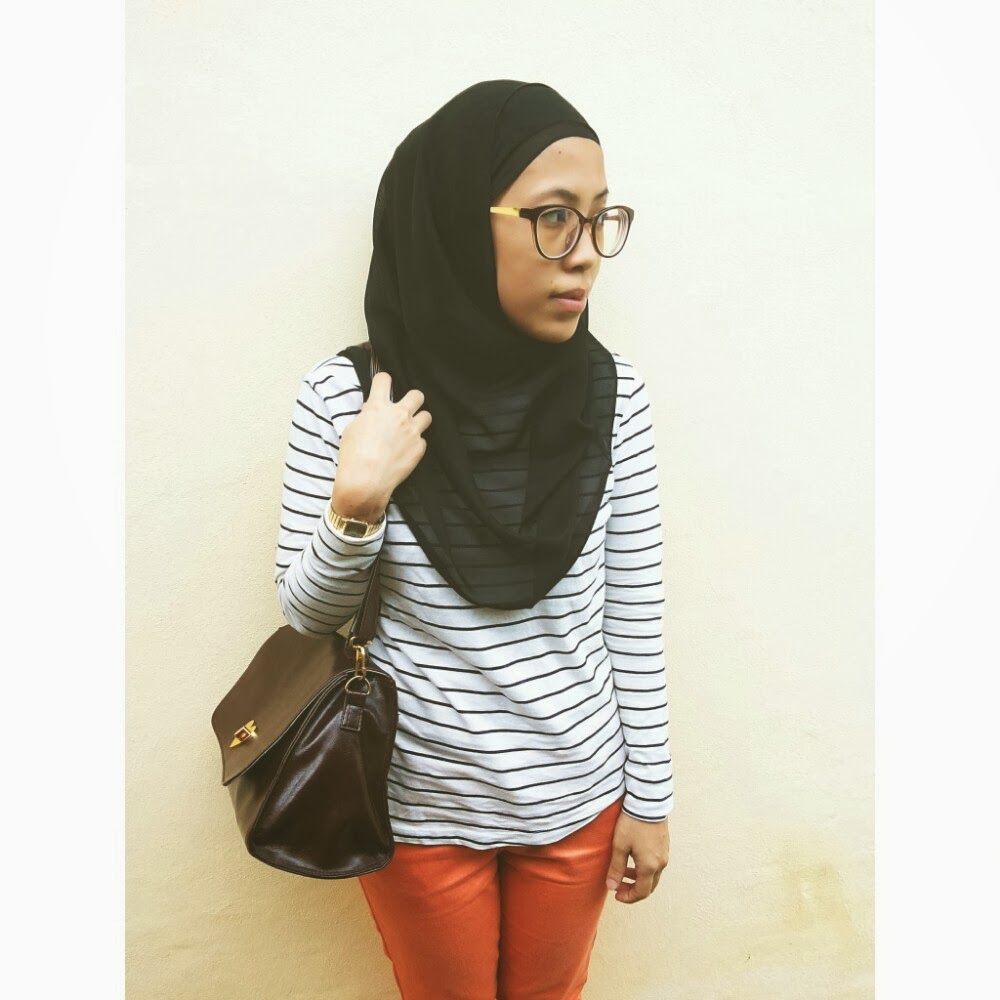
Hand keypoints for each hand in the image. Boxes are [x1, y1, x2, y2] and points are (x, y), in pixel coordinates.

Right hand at [332, 372, 431, 520]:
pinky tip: (405, 451)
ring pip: (427, 415)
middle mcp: (398, 415)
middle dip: (412, 400)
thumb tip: (371, 411)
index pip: (384, 379)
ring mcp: (412, 431)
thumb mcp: (351, 429)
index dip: (383, 380)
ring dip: (419, 420)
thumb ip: (365, 416)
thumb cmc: (353, 457)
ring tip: (409, 430)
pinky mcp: (419, 448)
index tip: (383, 385)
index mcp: (378, 407)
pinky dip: (416, 443)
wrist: (365, 481)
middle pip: (417, 395)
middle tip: (405, 409)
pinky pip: (423, 440)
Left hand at [605, 813, 668, 903]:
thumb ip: (616, 868)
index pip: (641, 892)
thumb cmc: (633, 823)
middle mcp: (660, 863)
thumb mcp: (620, 845)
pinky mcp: (664, 844)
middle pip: (649, 886)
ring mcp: (664, 853)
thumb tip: (611, 886)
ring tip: (624, 871)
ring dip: (639, 878)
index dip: (628, 897)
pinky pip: (656, 864)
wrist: (647, 801)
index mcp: (649, 866)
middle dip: (633, 889)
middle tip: (618, 885)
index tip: (616, 895)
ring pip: (653, 875)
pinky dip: (645, 868)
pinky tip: (633, 858)